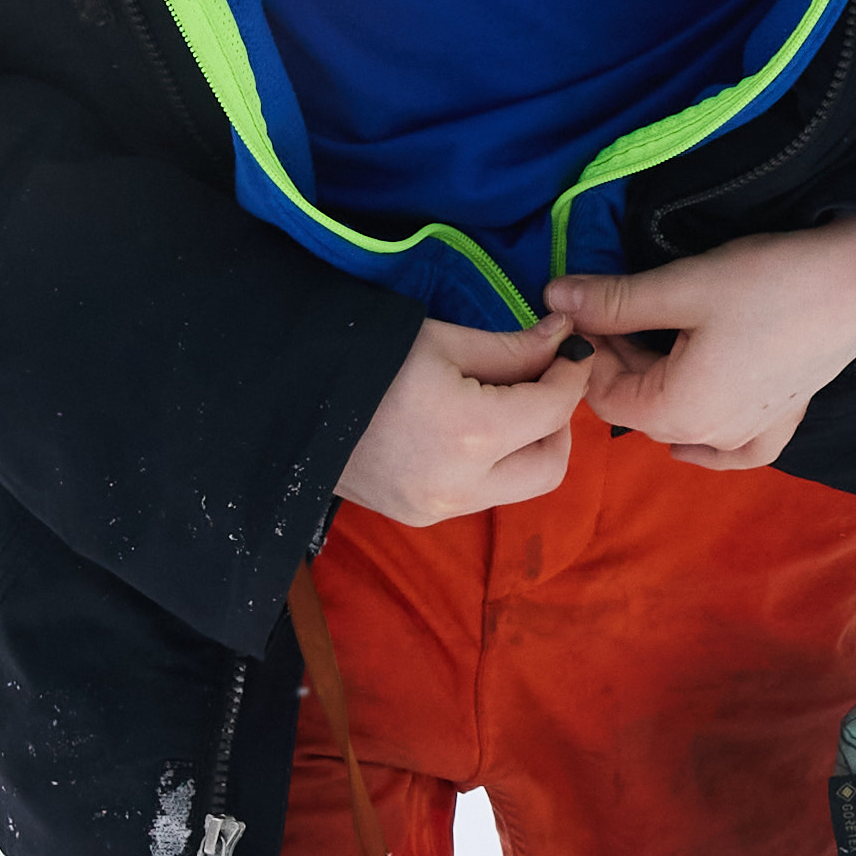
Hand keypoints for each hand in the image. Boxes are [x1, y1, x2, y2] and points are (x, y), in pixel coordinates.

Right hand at [333, 310, 586, 527]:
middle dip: (557, 423)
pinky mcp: (419, 515)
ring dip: (526, 446)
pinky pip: (481, 493)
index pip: (553, 410)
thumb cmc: (361, 354)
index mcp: (470, 433)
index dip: (571, 374)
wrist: (284, 400)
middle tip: (542, 383)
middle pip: (550, 465)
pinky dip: (493, 462)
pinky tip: (470, 426)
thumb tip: (564, 340)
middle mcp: (461, 485)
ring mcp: (437, 508)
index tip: (571, 350)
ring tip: (503, 401)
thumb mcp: (441, 340)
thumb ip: (513, 348)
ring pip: (518, 485)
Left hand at [549, 213, 855, 477]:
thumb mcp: (682, 286)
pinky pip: (732, 451)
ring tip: (665, 332)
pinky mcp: (782, 422)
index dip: (591, 348)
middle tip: (626, 304)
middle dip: (624, 361)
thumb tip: (552, 298)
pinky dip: (707, 441)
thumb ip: (614, 301)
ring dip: (659, 384)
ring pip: (680, 426)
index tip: (593, 301)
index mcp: (678, 410)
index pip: (604, 393)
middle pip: (639, 409)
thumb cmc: (769, 281)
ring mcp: (750, 435)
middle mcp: (711, 436)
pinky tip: (696, 433)